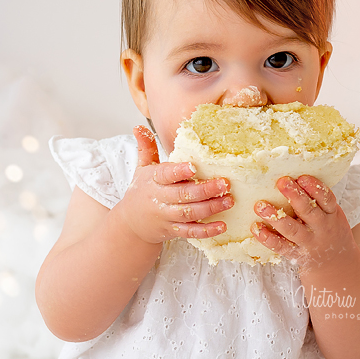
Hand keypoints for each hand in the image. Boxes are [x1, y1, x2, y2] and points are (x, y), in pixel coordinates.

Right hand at [115, 126, 233, 244]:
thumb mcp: (142, 169)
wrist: (130, 224)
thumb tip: (139, 126)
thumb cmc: (141, 191)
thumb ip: (146, 148)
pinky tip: (222, 225)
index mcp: (153, 181)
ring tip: (229, 200)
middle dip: (205, 190)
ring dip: (210, 208)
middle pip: (182, 195)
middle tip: (225, 183)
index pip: (165, 175)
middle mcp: (159, 199)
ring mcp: (166, 217)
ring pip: (189, 213)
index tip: (193, 167)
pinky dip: (206, 231)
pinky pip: (190, 232)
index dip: (179, 172)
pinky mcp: (173, 231)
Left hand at [251, 175, 359, 273]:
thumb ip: (317, 198)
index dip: (315, 188)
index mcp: (331, 213)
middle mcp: (321, 228)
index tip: (302, 177)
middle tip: (281, 182)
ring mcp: (308, 242)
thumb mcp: (330, 213)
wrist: (336, 263)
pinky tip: (256, 228)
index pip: (326, 199)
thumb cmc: (328, 229)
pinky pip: (281, 246)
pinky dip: (268, 238)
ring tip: (260, 205)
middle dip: (295, 196)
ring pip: (292, 230)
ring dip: (276, 217)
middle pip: (309, 211)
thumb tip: (294, 174)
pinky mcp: (296, 254)